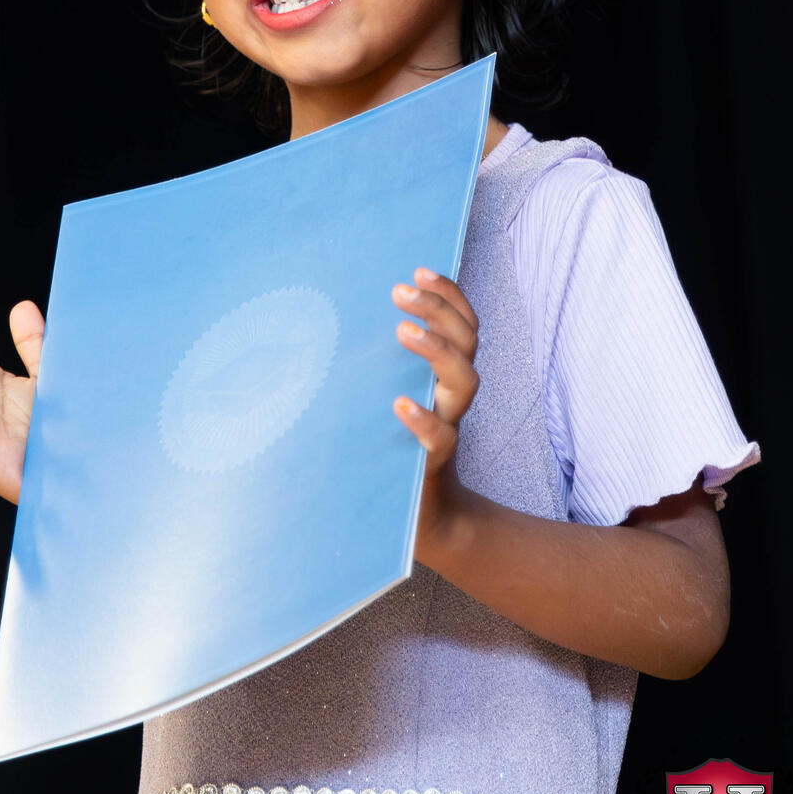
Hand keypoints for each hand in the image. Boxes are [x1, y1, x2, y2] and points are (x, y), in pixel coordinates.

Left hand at [391, 267, 478, 560]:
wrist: (421, 522)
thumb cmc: (390, 449)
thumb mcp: (383, 398)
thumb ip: (373, 368)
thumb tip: (324, 321)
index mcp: (444, 375)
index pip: (463, 324)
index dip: (449, 295)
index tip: (419, 271)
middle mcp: (452, 397)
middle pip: (468, 342)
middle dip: (440, 310)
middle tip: (401, 292)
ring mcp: (448, 427)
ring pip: (465, 382)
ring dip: (437, 350)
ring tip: (402, 331)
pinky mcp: (432, 464)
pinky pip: (439, 439)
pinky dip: (423, 420)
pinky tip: (401, 405)